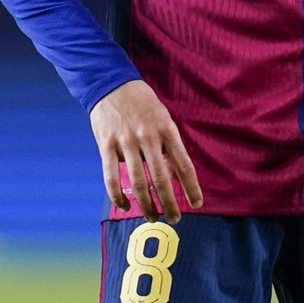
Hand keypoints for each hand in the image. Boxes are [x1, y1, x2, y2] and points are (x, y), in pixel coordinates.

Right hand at [89, 79, 203, 222]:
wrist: (111, 83)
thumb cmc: (142, 103)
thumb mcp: (162, 117)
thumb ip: (168, 145)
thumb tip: (174, 174)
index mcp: (166, 129)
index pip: (183, 164)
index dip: (191, 187)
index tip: (197, 204)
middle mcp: (148, 137)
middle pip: (161, 178)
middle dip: (169, 203)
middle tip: (175, 219)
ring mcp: (126, 142)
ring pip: (137, 182)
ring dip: (146, 204)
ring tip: (152, 217)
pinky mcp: (106, 145)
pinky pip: (111, 176)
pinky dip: (117, 195)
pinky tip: (124, 206)